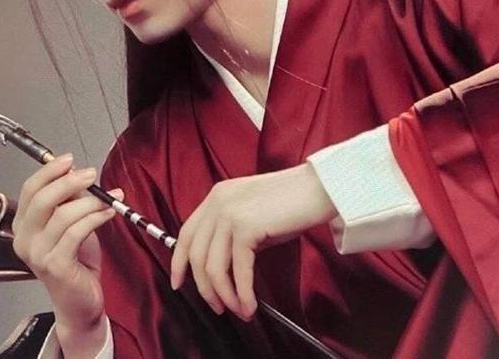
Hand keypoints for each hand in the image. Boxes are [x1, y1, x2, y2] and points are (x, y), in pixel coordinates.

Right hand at [11, 153, 123, 333]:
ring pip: (63, 215)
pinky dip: (95, 217)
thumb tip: (77, 172)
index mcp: (24, 225)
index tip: (69, 159)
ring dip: (91, 201)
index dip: (49, 171)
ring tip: (110, 198)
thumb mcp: (71, 222)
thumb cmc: (76, 259)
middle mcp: (24, 239)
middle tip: (91, 174)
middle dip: (69, 182)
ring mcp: (37, 254)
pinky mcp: (55, 266)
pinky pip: (76, 232)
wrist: (79, 300)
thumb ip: (69, 199)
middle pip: (42, 199)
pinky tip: (109, 212)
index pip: (30, 189)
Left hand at [170, 162, 335, 321]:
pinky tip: (250, 305)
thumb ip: (232, 232)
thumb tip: (223, 269)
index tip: (179, 283)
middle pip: (196, 255)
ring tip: (238, 310)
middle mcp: (218, 202)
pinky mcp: (247, 226)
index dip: (179, 262)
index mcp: (217, 196)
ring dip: (224, 296)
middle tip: (218, 307)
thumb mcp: (252, 213)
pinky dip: (242, 294)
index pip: (187, 232)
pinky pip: (238, 270)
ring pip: (213, 267)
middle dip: (204, 288)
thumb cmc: (291, 203)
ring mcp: (230, 213)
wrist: (318, 189)